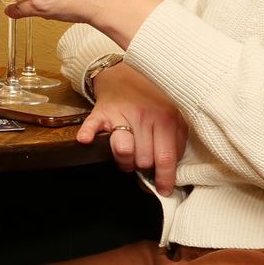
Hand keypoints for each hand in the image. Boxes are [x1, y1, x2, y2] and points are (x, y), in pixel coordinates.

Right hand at [75, 63, 188, 193]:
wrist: (125, 75)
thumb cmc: (151, 100)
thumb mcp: (174, 115)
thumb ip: (177, 139)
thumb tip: (173, 169)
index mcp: (166, 119)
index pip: (166, 158)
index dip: (165, 178)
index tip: (164, 189)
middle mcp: (145, 116)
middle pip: (144, 160)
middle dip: (144, 167)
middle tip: (143, 162)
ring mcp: (121, 114)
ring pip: (124, 151)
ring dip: (125, 161)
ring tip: (128, 158)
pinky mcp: (101, 112)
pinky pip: (92, 125)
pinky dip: (88, 134)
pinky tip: (86, 140)